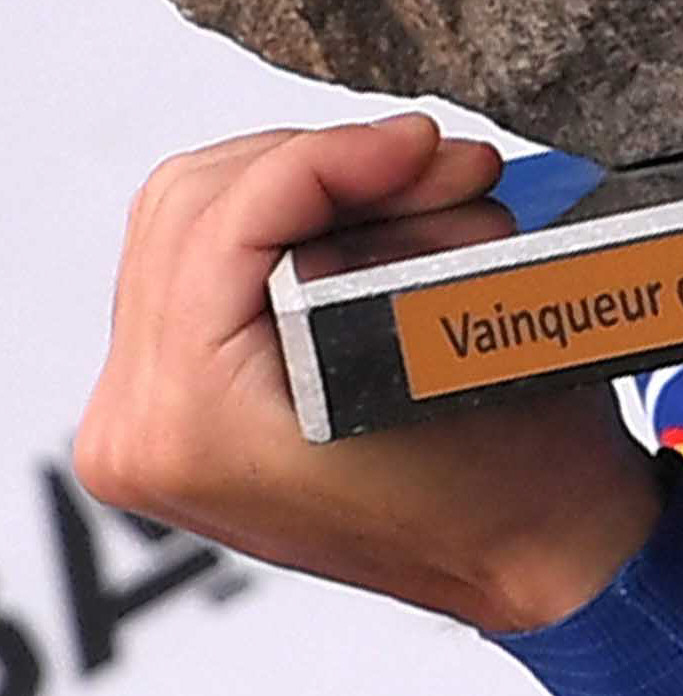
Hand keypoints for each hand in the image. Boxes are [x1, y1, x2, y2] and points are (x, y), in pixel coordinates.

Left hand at [74, 114, 662, 634]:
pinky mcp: (174, 403)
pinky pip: (202, 261)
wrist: (531, 552)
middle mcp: (138, 426)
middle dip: (327, 163)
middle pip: (193, 203)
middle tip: (435, 165)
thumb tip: (399, 148)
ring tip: (418, 193)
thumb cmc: (509, 479)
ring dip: (312, 186)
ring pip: (192, 216)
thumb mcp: (454, 336)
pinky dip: (290, 222)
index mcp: (187, 423)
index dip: (336, 157)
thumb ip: (402, 230)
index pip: (227, 219)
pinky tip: (370, 225)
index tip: (421, 143)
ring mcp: (144, 419)